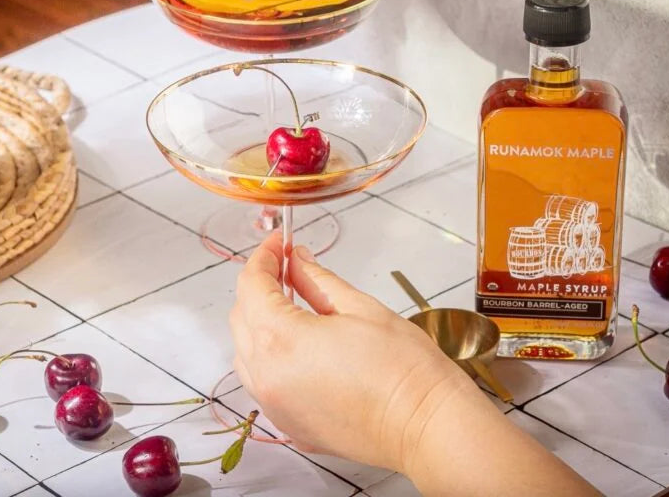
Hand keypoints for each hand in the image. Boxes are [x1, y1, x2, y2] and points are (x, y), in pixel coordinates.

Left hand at [229, 232, 468, 472]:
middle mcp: (266, 375)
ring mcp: (274, 405)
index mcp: (280, 339)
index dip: (264, 257)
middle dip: (259, 286)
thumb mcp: (359, 307)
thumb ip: (317, 280)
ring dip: (258, 322)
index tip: (279, 242)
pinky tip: (297, 344)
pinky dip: (269, 356)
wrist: (427, 426)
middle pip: (241, 316)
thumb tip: (297, 261)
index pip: (252, 285)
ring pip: (245, 352)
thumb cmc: (403, 369)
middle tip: (286, 266)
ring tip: (291, 303)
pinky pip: (262, 382)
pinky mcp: (289, 424)